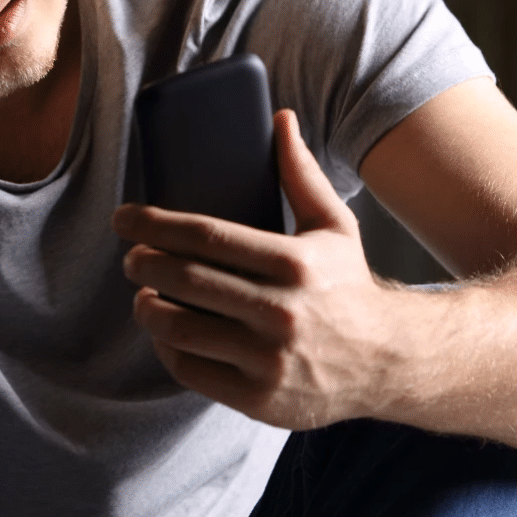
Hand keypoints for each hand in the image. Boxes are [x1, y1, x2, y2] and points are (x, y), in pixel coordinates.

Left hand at [113, 109, 409, 430]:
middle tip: (131, 256)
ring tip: (142, 294)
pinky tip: (165, 332)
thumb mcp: (336, 226)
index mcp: (295, 263)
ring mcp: (269, 360)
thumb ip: (302, 174)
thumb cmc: (350, 288)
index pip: (206, 237)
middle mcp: (282, 312)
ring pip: (180, 328)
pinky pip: (191, 369)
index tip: (125, 218)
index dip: (154, 225)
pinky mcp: (259, 398)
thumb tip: (280, 118)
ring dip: (146, 308)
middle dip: (144, 264)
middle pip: (185, 281)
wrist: (391, 362)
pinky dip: (167, 348)